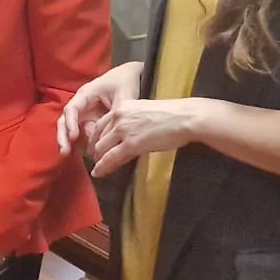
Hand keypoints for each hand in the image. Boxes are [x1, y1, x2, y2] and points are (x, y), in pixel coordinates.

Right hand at [57, 61, 142, 152]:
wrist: (133, 76)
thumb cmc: (125, 81)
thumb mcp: (124, 95)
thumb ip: (117, 113)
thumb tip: (112, 131)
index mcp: (85, 94)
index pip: (71, 109)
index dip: (70, 123)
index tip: (73, 136)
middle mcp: (82, 105)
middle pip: (66, 121)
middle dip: (63, 136)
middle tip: (64, 151)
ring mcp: (86, 114)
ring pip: (73, 130)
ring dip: (71, 142)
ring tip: (70, 154)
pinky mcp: (92, 122)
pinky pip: (85, 135)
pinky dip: (85, 144)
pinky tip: (88, 154)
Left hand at [86, 98, 200, 178]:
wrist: (185, 117)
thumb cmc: (172, 114)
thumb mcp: (145, 111)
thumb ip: (132, 120)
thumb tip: (127, 134)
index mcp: (123, 106)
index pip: (102, 123)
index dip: (96, 136)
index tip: (95, 143)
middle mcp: (119, 117)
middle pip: (98, 136)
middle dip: (94, 148)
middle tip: (94, 157)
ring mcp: (123, 131)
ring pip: (102, 148)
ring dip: (98, 159)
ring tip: (97, 167)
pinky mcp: (130, 144)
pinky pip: (111, 158)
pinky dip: (102, 167)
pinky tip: (98, 172)